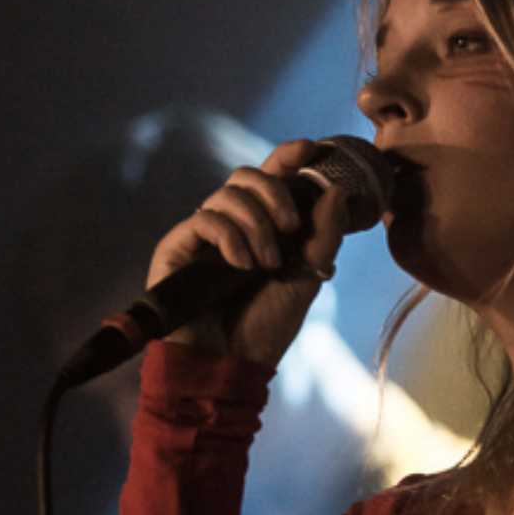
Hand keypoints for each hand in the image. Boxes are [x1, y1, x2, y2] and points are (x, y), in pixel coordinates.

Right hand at [145, 139, 353, 365]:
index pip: (272, 178)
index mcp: (262, 227)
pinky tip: (242, 263)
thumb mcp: (307, 277)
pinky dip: (230, 236)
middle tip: (291, 227)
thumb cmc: (266, 327)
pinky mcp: (177, 247)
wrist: (230, 367)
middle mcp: (231, 226)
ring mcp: (202, 236)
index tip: (311, 148)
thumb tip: (336, 191)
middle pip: (247, 176)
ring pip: (227, 194)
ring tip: (267, 262)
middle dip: (275, 192)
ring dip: (256, 223)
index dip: (288, 157)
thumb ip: (323, 235)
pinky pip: (205, 218)